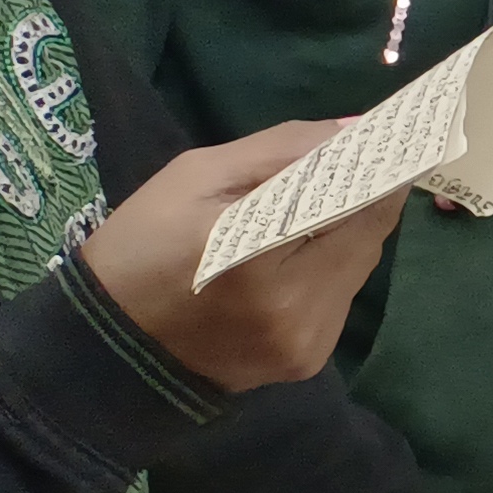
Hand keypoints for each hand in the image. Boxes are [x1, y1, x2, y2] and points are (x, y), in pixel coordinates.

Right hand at [75, 118, 395, 389]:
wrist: (108, 342)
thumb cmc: (142, 246)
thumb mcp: (195, 177)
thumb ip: (281, 150)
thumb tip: (355, 129)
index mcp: (258, 255)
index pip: (357, 204)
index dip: (377, 172)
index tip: (384, 146)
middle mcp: (295, 308)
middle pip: (368, 237)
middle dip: (362, 202)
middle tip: (345, 175)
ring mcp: (305, 342)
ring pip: (359, 270)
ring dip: (345, 239)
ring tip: (306, 220)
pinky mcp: (306, 363)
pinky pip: (340, 301)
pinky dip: (328, 275)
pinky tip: (291, 264)